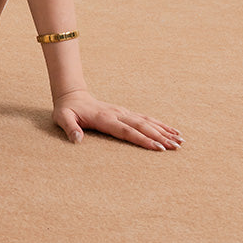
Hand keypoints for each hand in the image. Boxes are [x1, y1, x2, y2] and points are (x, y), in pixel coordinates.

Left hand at [52, 89, 182, 150]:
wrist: (72, 95)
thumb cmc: (67, 110)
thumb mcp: (62, 118)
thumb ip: (69, 128)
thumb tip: (77, 140)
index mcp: (104, 118)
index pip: (126, 131)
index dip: (142, 139)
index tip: (158, 147)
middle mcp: (117, 114)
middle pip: (141, 126)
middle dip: (160, 136)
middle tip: (176, 147)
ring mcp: (122, 112)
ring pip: (146, 121)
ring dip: (163, 130)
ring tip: (180, 140)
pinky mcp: (125, 113)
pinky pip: (145, 118)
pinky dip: (159, 124)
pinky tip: (171, 130)